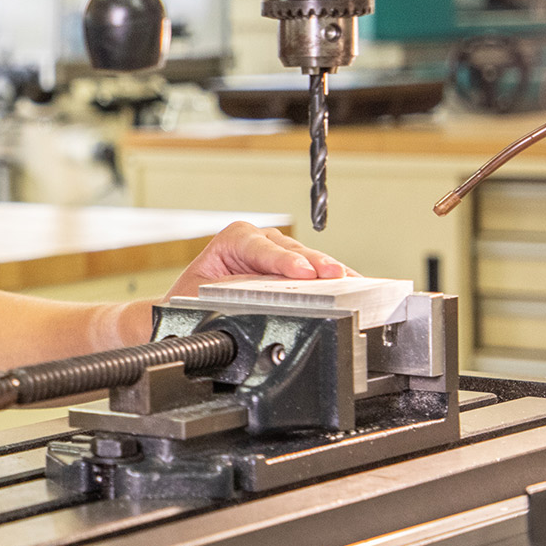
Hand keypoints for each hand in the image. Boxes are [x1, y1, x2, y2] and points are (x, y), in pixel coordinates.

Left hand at [169, 220, 350, 298]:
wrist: (192, 306)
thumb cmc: (195, 297)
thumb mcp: (206, 293)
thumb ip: (233, 289)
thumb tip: (262, 291)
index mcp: (235, 239)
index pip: (261, 248)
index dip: (283, 260)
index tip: (301, 272)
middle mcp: (260, 240)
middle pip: (292, 250)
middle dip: (314, 262)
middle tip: (332, 274)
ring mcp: (281, 252)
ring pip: (308, 259)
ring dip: (329, 271)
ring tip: (351, 281)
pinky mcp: (296, 267)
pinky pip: (317, 271)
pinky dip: (335, 279)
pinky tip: (353, 284)